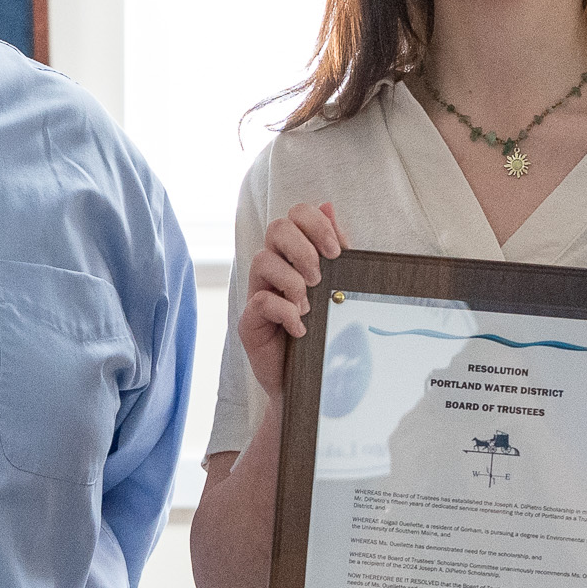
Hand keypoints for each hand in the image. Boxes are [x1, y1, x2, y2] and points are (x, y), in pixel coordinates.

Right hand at [238, 202, 348, 399]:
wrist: (311, 382)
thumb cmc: (323, 332)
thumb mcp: (336, 287)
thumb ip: (334, 249)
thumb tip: (328, 205)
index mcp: (295, 255)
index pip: (295, 215)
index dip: (315, 224)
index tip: (337, 251)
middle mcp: (274, 268)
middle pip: (276, 228)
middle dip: (303, 249)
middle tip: (320, 278)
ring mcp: (259, 292)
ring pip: (262, 260)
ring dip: (292, 280)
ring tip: (309, 306)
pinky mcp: (249, 321)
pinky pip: (260, 300)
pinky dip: (285, 312)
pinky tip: (301, 329)